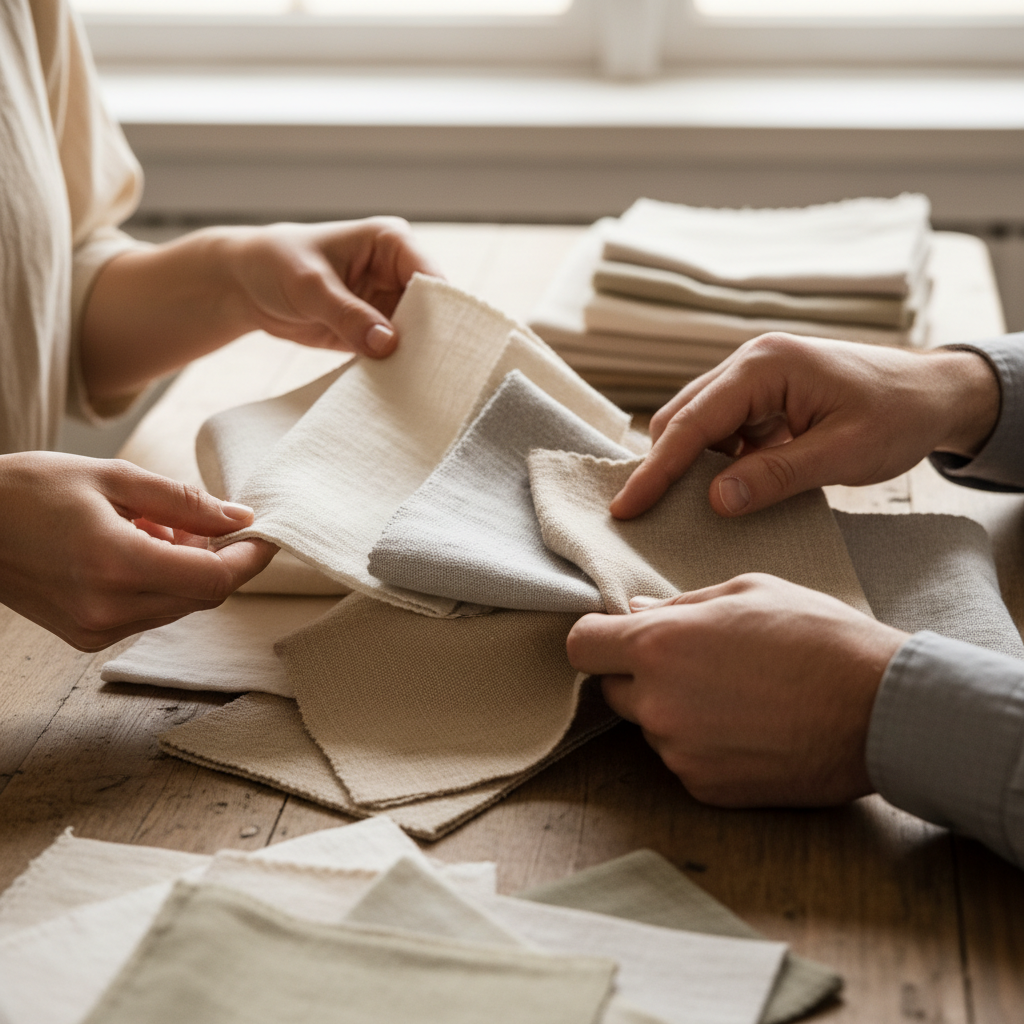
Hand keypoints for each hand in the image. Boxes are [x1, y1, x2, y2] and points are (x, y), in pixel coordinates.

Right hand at [0, 453, 276, 650]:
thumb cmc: (28, 490)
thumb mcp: (113, 478)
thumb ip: (184, 503)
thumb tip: (240, 518)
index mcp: (115, 564)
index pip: (214, 579)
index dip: (250, 559)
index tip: (265, 536)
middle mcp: (107, 609)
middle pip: (203, 596)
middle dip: (220, 560)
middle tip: (206, 521)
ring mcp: (94, 629)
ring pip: (179, 606)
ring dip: (189, 571)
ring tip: (158, 527)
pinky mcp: (85, 636)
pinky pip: (150, 612)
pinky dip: (161, 583)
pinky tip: (136, 547)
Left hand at [83, 217, 442, 404]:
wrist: (243, 284)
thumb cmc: (275, 265)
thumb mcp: (309, 287)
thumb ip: (348, 315)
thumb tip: (389, 345)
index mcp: (391, 242)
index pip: (430, 277)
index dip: (442, 310)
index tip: (445, 346)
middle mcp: (396, 270)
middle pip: (431, 310)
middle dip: (432, 340)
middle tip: (437, 376)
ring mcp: (388, 301)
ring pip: (417, 334)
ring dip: (415, 359)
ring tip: (421, 387)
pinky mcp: (375, 328)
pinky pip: (396, 350)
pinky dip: (397, 368)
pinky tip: (399, 388)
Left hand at [566, 574, 908, 806]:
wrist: (879, 709)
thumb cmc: (817, 636)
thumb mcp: (748, 592)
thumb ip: (680, 604)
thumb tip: (635, 612)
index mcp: (659, 645)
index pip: (580, 646)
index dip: (596, 638)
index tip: (615, 637)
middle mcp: (658, 703)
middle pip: (612, 690)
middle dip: (639, 675)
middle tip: (694, 662)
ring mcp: (679, 752)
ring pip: (651, 726)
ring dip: (674, 711)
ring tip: (736, 694)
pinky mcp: (706, 788)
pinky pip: (682, 760)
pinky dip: (702, 746)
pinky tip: (748, 727)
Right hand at [610, 333, 1000, 519]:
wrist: (938, 392)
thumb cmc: (899, 415)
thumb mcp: (842, 453)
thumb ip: (775, 476)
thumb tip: (714, 502)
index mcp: (765, 366)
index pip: (691, 422)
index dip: (655, 470)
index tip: (625, 507)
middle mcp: (750, 362)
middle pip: (682, 417)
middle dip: (665, 467)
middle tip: (650, 518)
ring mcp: (755, 376)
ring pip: (698, 424)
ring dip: (694, 465)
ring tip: (694, 509)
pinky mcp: (763, 394)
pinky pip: (723, 429)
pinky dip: (719, 461)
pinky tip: (732, 487)